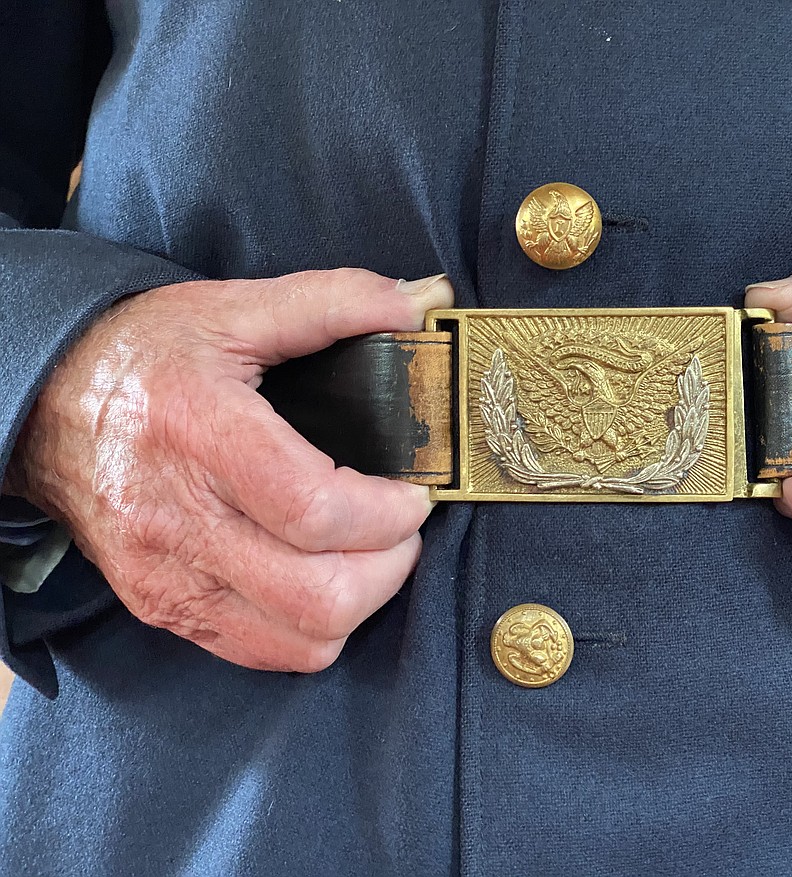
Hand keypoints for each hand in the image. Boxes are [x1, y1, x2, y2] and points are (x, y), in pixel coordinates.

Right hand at [10, 269, 452, 669]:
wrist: (41, 404)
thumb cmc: (140, 357)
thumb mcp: (231, 309)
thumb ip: (332, 302)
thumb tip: (420, 301)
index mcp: (200, 432)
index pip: (312, 508)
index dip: (386, 513)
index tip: (413, 493)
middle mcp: (179, 520)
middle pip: (318, 595)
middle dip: (389, 566)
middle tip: (399, 526)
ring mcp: (168, 577)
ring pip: (302, 639)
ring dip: (362, 603)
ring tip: (369, 553)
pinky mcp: (165, 608)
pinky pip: (266, 653)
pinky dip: (316, 630)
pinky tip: (324, 579)